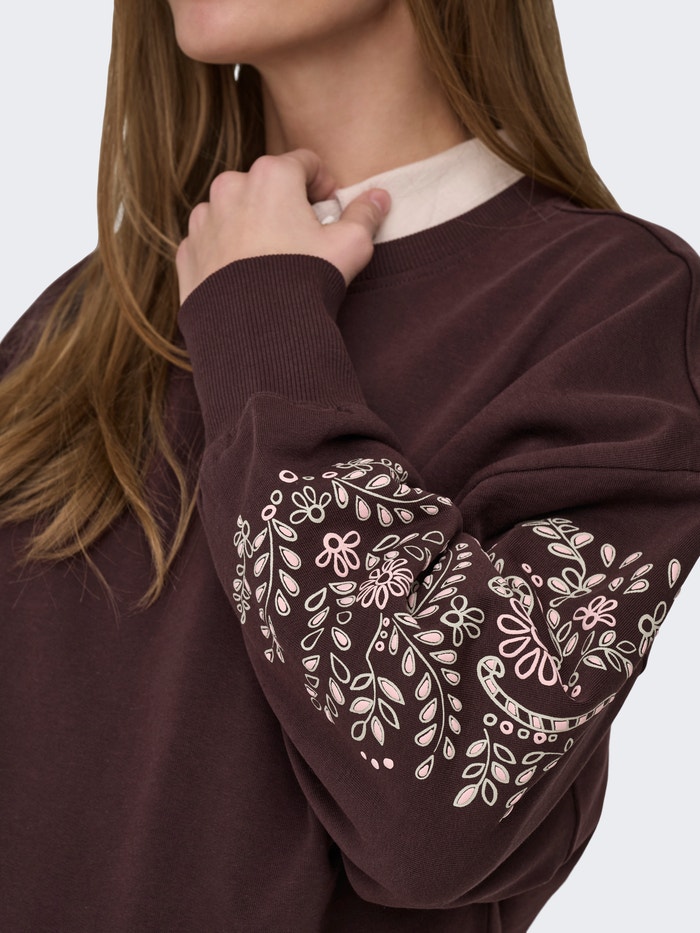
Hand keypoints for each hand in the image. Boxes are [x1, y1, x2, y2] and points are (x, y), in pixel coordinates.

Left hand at [175, 148, 390, 302]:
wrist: (254, 332)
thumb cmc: (304, 281)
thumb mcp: (350, 246)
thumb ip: (365, 215)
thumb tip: (380, 197)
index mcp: (270, 175)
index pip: (304, 162)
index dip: (323, 185)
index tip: (329, 211)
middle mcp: (230, 188)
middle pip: (265, 185)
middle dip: (284, 206)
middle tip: (302, 241)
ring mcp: (203, 221)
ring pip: (234, 212)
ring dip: (252, 226)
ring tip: (271, 262)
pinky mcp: (188, 253)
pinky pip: (211, 243)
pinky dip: (227, 253)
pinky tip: (245, 279)